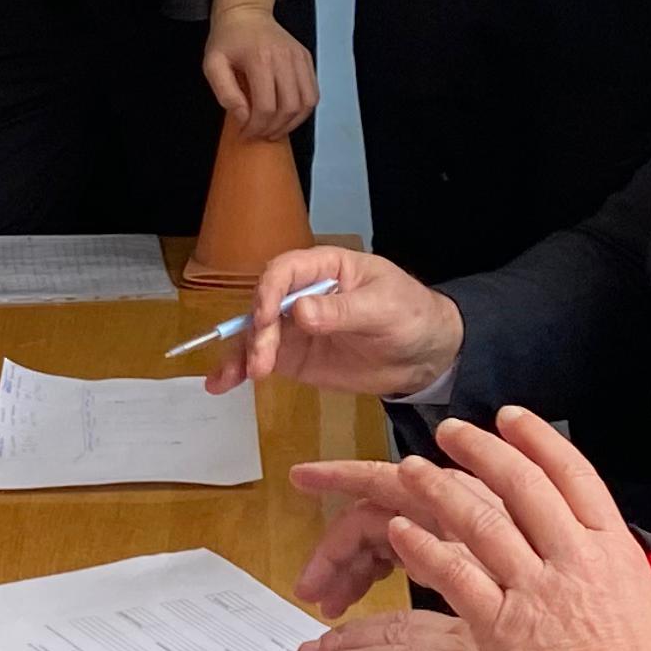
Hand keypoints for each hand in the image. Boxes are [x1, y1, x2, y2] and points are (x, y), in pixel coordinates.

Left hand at [200, 4, 316, 139]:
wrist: (246, 13)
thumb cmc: (227, 39)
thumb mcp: (212, 64)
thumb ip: (225, 93)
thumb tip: (243, 116)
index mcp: (260, 58)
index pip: (266, 106)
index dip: (256, 127)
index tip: (245, 133)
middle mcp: (285, 57)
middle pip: (289, 108)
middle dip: (274, 128)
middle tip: (259, 134)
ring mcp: (299, 57)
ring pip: (306, 103)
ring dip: (292, 123)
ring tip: (274, 129)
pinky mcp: (306, 59)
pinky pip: (313, 93)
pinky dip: (303, 110)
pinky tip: (286, 115)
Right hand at [201, 246, 462, 399]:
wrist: (427, 355)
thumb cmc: (411, 316)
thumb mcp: (383, 309)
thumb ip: (342, 311)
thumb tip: (300, 313)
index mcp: (326, 268)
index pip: (285, 271)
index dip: (269, 292)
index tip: (267, 320)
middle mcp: (303, 293)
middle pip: (265, 305)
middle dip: (257, 333)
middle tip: (262, 363)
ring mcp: (296, 327)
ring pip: (256, 334)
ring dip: (241, 354)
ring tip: (231, 379)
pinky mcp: (296, 357)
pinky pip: (263, 359)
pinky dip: (241, 370)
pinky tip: (223, 383)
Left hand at [288, 410, 650, 650]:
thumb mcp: (638, 598)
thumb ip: (604, 563)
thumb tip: (587, 540)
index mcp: (612, 547)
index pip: (572, 474)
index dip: (538, 439)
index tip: (512, 419)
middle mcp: (573, 558)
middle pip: (520, 485)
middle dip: (481, 450)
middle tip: (450, 432)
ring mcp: (535, 590)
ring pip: (479, 521)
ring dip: (440, 490)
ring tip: (411, 470)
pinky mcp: (500, 626)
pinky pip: (454, 575)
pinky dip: (424, 548)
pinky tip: (402, 530)